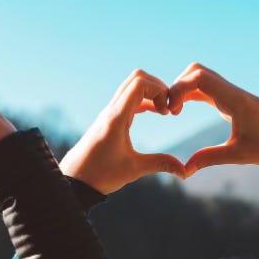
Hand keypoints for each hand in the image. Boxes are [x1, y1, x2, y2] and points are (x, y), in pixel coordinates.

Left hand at [59, 69, 184, 194]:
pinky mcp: (107, 119)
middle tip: (168, 108)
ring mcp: (108, 113)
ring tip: (163, 111)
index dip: (160, 90)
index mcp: (117, 118)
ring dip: (150, 93)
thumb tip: (185, 171)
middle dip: (157, 87)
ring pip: (131, 87)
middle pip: (136, 78)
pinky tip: (153, 113)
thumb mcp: (133, 170)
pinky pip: (127, 98)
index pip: (140, 83)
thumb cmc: (100, 175)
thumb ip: (160, 164)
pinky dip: (143, 100)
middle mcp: (111, 111)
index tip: (167, 111)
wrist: (73, 180)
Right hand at [168, 63, 258, 176]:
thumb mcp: (239, 155)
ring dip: (182, 88)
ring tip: (174, 111)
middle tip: (170, 110)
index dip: (178, 89)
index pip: (200, 78)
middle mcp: (231, 92)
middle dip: (176, 86)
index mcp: (234, 101)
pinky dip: (190, 93)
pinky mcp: (231, 99)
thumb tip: (184, 170)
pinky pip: (205, 87)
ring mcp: (231, 93)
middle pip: (196, 70)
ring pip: (200, 76)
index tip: (172, 111)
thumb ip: (209, 159)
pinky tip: (182, 109)